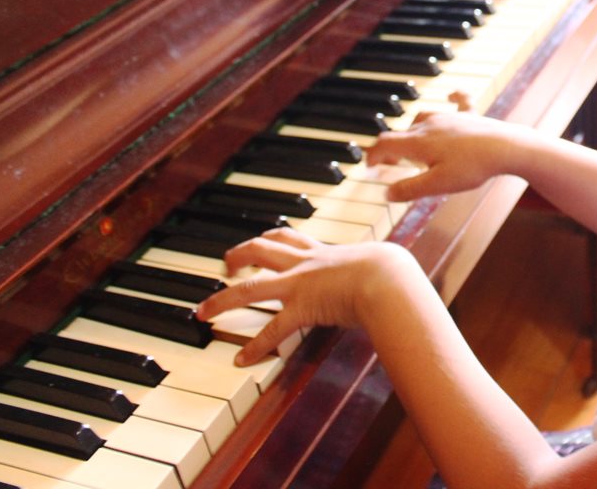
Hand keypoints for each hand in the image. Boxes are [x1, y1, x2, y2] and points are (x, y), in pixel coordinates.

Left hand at [196, 227, 407, 365]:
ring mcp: (300, 285)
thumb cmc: (391, 270)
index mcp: (322, 251)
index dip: (269, 237)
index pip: (289, 236)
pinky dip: (255, 346)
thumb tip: (393, 267)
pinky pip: (273, 329)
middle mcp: (305, 263)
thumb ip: (375, 264)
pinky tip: (241, 361)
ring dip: (222, 300)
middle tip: (224, 265)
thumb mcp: (379, 260)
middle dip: (237, 255)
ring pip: (250, 287)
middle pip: (260, 250)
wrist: (388, 278)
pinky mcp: (302, 308)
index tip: (258, 240)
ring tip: (203, 311)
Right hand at [367, 111, 530, 201]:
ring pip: (422, 118)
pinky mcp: (469, 116)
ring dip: (414, 132)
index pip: (384, 144)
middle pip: (401, 133)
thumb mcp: (437, 185)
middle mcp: (429, 125)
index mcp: (418, 142)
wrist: (506, 147)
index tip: (370, 168)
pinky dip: (452, 98)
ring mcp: (449, 117)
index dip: (372, 156)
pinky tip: (451, 95)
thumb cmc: (472, 167)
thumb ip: (409, 189)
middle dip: (392, 150)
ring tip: (415, 147)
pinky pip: (459, 101)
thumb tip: (386, 193)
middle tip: (393, 168)